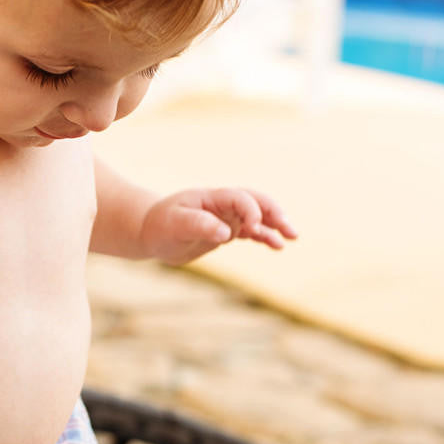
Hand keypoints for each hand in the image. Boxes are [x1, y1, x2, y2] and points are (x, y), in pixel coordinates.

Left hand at [141, 187, 296, 265]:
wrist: (152, 232)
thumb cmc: (160, 226)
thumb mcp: (174, 225)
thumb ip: (198, 224)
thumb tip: (224, 232)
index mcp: (211, 198)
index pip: (240, 198)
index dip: (251, 210)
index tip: (254, 228)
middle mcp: (223, 205)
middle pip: (256, 202)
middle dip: (274, 213)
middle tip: (289, 229)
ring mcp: (227, 217)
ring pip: (258, 217)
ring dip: (275, 224)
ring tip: (292, 237)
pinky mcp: (227, 231)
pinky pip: (251, 231)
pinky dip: (265, 236)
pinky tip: (278, 246)